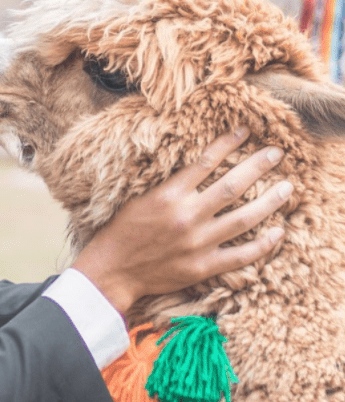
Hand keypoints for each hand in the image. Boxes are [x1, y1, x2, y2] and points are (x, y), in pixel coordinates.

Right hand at [72, 127, 289, 314]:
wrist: (114, 269)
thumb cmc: (124, 230)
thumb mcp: (141, 198)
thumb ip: (172, 185)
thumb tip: (199, 168)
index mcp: (169, 194)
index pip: (206, 162)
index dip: (227, 144)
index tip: (245, 132)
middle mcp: (187, 215)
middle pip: (231, 186)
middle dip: (258, 166)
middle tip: (277, 153)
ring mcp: (198, 243)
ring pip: (243, 218)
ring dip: (269, 202)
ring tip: (287, 188)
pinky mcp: (203, 267)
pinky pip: (241, 255)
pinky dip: (263, 245)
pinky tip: (279, 232)